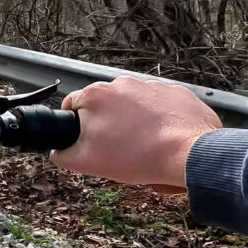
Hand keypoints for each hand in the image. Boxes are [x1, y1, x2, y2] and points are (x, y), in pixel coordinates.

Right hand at [49, 76, 220, 190]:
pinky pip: (161, 107)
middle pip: (105, 106)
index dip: (77, 126)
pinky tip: (164, 140)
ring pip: (134, 106)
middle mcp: (123, 84)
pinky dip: (160, 121)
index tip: (88, 141)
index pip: (72, 105)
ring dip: (134, 123)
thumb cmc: (138, 156)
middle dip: (108, 125)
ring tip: (144, 148)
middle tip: (117, 150)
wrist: (189, 154)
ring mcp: (152, 86)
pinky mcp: (177, 93)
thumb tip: (58, 152)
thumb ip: (63, 155)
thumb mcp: (86, 163)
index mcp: (96, 95)